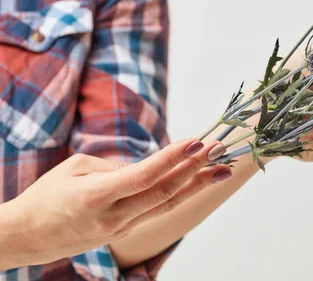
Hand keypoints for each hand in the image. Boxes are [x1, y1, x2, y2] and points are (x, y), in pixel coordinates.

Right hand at [0, 139, 230, 268]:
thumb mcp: (77, 168)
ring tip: (221, 170)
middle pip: (165, 192)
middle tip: (220, 150)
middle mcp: (113, 217)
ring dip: (197, 185)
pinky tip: (195, 182)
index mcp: (96, 196)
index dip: (173, 158)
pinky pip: (156, 212)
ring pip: (167, 205)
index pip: (145, 175)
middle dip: (196, 169)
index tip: (196, 141)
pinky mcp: (123, 234)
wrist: (26, 237)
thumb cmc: (48, 195)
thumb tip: (151, 167)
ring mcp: (120, 229)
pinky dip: (178, 195)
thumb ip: (117, 166)